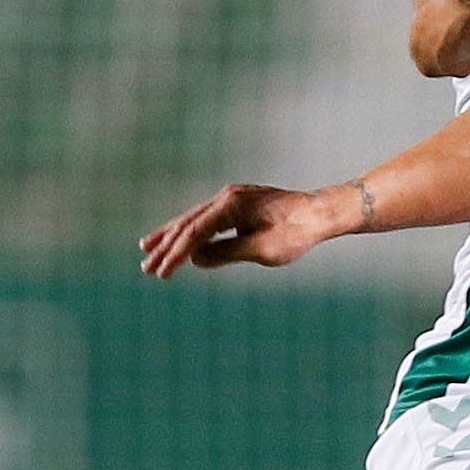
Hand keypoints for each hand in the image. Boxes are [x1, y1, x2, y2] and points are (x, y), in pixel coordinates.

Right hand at [138, 182, 356, 278]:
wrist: (324, 213)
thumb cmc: (299, 233)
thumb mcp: (263, 250)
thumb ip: (227, 254)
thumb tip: (196, 259)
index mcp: (231, 204)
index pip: (195, 232)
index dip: (175, 254)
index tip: (160, 272)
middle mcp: (228, 196)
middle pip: (188, 223)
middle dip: (166, 245)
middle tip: (145, 266)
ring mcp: (234, 198)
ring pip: (195, 219)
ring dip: (173, 236)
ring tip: (148, 249)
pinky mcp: (240, 204)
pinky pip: (209, 219)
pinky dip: (194, 232)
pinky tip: (183, 242)